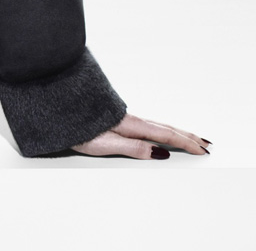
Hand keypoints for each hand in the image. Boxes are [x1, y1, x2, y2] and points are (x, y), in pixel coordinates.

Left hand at [71, 113, 210, 158]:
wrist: (53, 107)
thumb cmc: (75, 127)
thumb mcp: (104, 143)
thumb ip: (133, 147)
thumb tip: (160, 152)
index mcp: (129, 125)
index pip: (164, 134)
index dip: (185, 142)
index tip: (202, 150)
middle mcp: (128, 118)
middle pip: (163, 127)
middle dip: (185, 135)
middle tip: (205, 143)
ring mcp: (122, 116)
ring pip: (154, 123)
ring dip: (174, 130)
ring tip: (188, 136)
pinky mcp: (114, 118)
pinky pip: (145, 122)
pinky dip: (159, 127)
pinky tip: (157, 130)